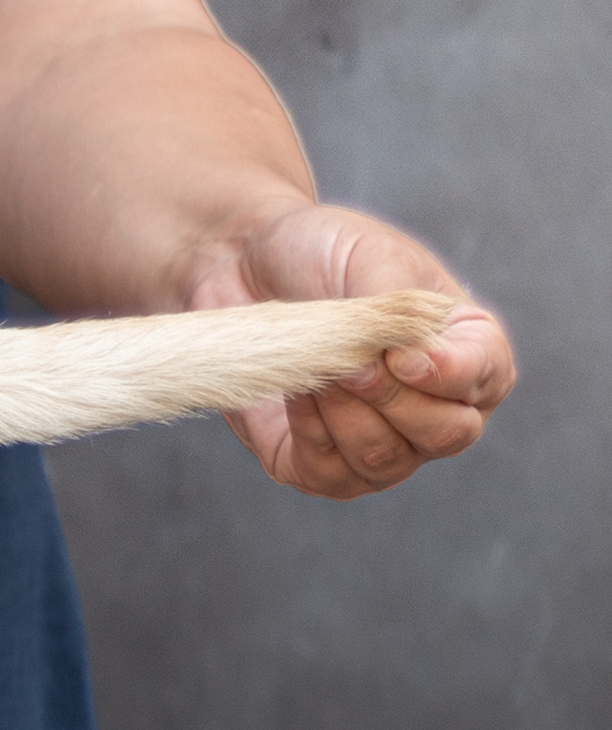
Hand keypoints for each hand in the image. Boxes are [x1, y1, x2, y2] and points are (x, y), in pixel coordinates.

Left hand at [193, 200, 514, 498]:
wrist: (242, 262)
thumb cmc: (319, 254)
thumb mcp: (371, 258)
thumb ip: (401, 311)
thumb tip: (413, 361)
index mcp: (466, 347)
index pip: (488, 377)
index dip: (451, 375)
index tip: (401, 355)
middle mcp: (435, 405)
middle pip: (447, 435)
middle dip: (394, 402)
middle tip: (351, 366)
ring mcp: (382, 442)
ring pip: (386, 461)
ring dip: (347, 417)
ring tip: (318, 372)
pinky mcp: (319, 464)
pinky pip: (330, 474)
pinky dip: (312, 436)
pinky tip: (297, 394)